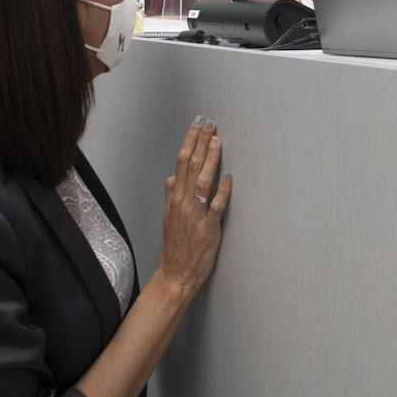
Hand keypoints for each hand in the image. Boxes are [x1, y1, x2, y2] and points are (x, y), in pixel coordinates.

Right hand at [156, 115, 231, 299]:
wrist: (176, 273)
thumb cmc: (175, 245)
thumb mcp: (168, 216)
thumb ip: (170, 195)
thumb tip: (171, 177)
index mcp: (175, 198)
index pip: (181, 162)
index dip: (190, 141)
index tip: (198, 123)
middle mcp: (184, 203)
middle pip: (191, 166)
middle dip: (201, 142)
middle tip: (210, 123)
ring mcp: (196, 215)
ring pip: (203, 182)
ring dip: (210, 160)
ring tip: (217, 141)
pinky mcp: (209, 228)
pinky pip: (216, 206)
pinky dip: (222, 190)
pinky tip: (228, 175)